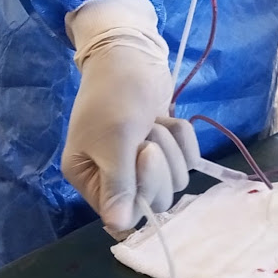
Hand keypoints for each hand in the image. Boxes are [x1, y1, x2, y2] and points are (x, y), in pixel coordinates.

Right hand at [63, 0, 199, 230]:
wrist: (131, 51)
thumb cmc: (115, 94)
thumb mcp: (114, 139)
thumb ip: (119, 184)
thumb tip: (118, 227)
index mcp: (88, 178)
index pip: (123, 213)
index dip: (142, 191)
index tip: (144, 157)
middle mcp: (113, 178)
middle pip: (155, 200)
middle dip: (159, 164)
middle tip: (147, 135)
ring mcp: (141, 165)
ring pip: (175, 180)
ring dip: (170, 146)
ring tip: (151, 121)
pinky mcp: (165, 150)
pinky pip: (188, 160)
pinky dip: (182, 137)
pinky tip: (164, 117)